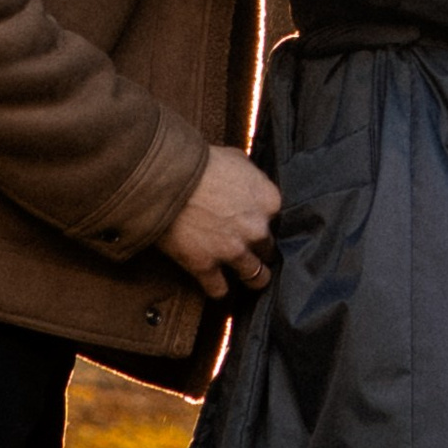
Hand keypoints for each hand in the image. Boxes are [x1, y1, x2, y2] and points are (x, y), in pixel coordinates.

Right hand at [162, 142, 280, 289]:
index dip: (267, 222)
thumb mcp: (236, 158)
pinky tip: (216, 286)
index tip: (259, 224)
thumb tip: (249, 180)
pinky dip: (218, 289)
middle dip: (260, 249)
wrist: (168, 179)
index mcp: (269, 201)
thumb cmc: (201, 162)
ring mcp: (233, 251)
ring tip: (249, 279)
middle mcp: (257, 229)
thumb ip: (250, 176)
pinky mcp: (207, 267)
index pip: (280, 220)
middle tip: (251, 248)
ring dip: (252, 277)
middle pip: (269, 248)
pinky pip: (220, 289)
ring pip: (256, 276)